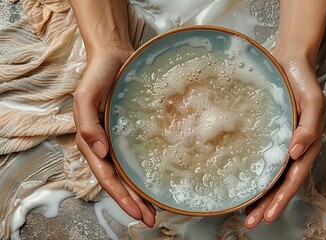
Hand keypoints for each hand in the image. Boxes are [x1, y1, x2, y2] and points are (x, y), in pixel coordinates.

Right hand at [73, 47, 155, 226]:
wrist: (115, 56)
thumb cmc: (97, 75)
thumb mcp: (85, 97)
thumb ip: (88, 125)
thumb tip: (99, 154)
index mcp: (93, 142)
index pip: (106, 176)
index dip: (120, 196)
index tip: (137, 211)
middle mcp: (107, 145)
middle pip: (120, 181)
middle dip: (134, 202)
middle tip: (151, 219)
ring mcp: (121, 139)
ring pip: (131, 172)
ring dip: (142, 192)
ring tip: (158, 210)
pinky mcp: (135, 131)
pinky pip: (141, 154)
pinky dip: (148, 170)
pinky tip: (160, 180)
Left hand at [244, 47, 325, 228]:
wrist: (288, 60)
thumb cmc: (302, 80)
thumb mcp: (313, 100)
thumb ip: (309, 126)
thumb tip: (296, 153)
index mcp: (305, 144)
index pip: (293, 177)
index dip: (281, 198)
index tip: (266, 215)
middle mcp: (291, 147)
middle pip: (280, 182)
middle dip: (266, 205)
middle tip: (250, 222)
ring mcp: (278, 142)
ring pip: (269, 175)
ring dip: (259, 196)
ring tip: (244, 214)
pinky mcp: (265, 134)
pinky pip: (258, 157)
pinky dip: (251, 174)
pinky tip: (241, 183)